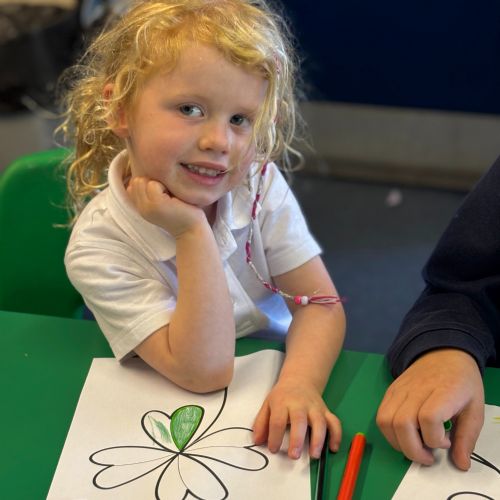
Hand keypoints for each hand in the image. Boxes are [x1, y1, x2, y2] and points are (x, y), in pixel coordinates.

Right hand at [127, 176, 206, 236]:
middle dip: (153, 181)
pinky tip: (174, 199)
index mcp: (141, 207)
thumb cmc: (183, 212)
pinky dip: (165, 187)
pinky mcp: (156, 204)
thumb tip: (148, 170)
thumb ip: (152, 189)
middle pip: (137, 180)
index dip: (149, 182)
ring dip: (159, 183)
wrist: (193, 231)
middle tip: (168, 195)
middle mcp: (141, 208)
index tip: (164, 193)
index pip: (133, 183)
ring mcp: (147, 207)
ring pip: (144, 180)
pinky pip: (153, 184)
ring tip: (171, 197)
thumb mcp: (164, 200)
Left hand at [252, 379, 340, 459]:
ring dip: (318, 439)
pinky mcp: (325, 411)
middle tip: (294, 455)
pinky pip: (334, 422)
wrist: (300, 379)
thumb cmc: (282, 396)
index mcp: (282, 402)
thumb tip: (257, 441)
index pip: (278, 420)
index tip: (273, 449)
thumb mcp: (267, 404)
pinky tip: (333, 448)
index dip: (275, 436)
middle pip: (299, 420)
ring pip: (319, 421)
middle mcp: (299, 404)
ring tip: (315, 455)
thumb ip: (261, 423)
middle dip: (297, 439)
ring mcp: (314, 407)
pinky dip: (336, 435)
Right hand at [376, 348, 483, 469]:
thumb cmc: (461, 382)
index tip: (446, 442)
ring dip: (397, 442)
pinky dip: (389, 432)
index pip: (429, 418)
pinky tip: (405, 435)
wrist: (443, 353)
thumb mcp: (475, 409)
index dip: (435, 438)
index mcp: (443, 391)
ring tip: (414, 446)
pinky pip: (380, 415)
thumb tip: (460, 464)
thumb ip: (468, 437)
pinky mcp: (390, 391)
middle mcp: (417, 388)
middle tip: (428, 456)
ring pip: (385, 421)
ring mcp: (400, 389)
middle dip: (413, 449)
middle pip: (402, 423)